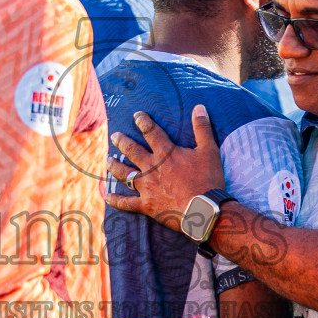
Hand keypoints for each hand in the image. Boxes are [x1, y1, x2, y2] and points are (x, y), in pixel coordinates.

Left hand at [106, 106, 225, 230]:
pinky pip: (126, 203)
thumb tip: (199, 107)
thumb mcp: (209, 150)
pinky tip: (107, 196)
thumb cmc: (208, 180)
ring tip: (108, 160)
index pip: (151, 132)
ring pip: (124, 174)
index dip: (143, 121)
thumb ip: (202, 128)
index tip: (137, 115)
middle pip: (132, 151)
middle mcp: (151, 167)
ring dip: (115, 166)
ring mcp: (146, 187)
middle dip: (122, 142)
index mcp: (166, 153)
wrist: (203, 209)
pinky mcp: (146, 205)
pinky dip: (116, 200)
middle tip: (115, 136)